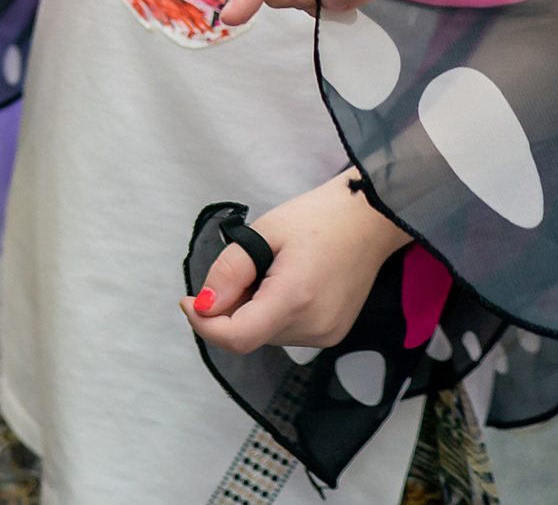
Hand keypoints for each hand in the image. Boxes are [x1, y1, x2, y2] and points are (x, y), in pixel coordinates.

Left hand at [182, 171, 409, 353]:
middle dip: (229, 307)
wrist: (369, 221)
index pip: (237, 338)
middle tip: (241, 267)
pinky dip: (270, 312)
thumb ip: (229, 271)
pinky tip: (284, 281)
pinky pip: (284, 331)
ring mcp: (327, 334)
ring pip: (264, 334)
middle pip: (248, 334)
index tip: (188, 300)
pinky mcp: (332, 334)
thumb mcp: (262, 233)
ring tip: (269, 270)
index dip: (204, 325)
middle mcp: (314, 326)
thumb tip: (204, 306)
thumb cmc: (317, 219)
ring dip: (250, 309)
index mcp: (295, 299)